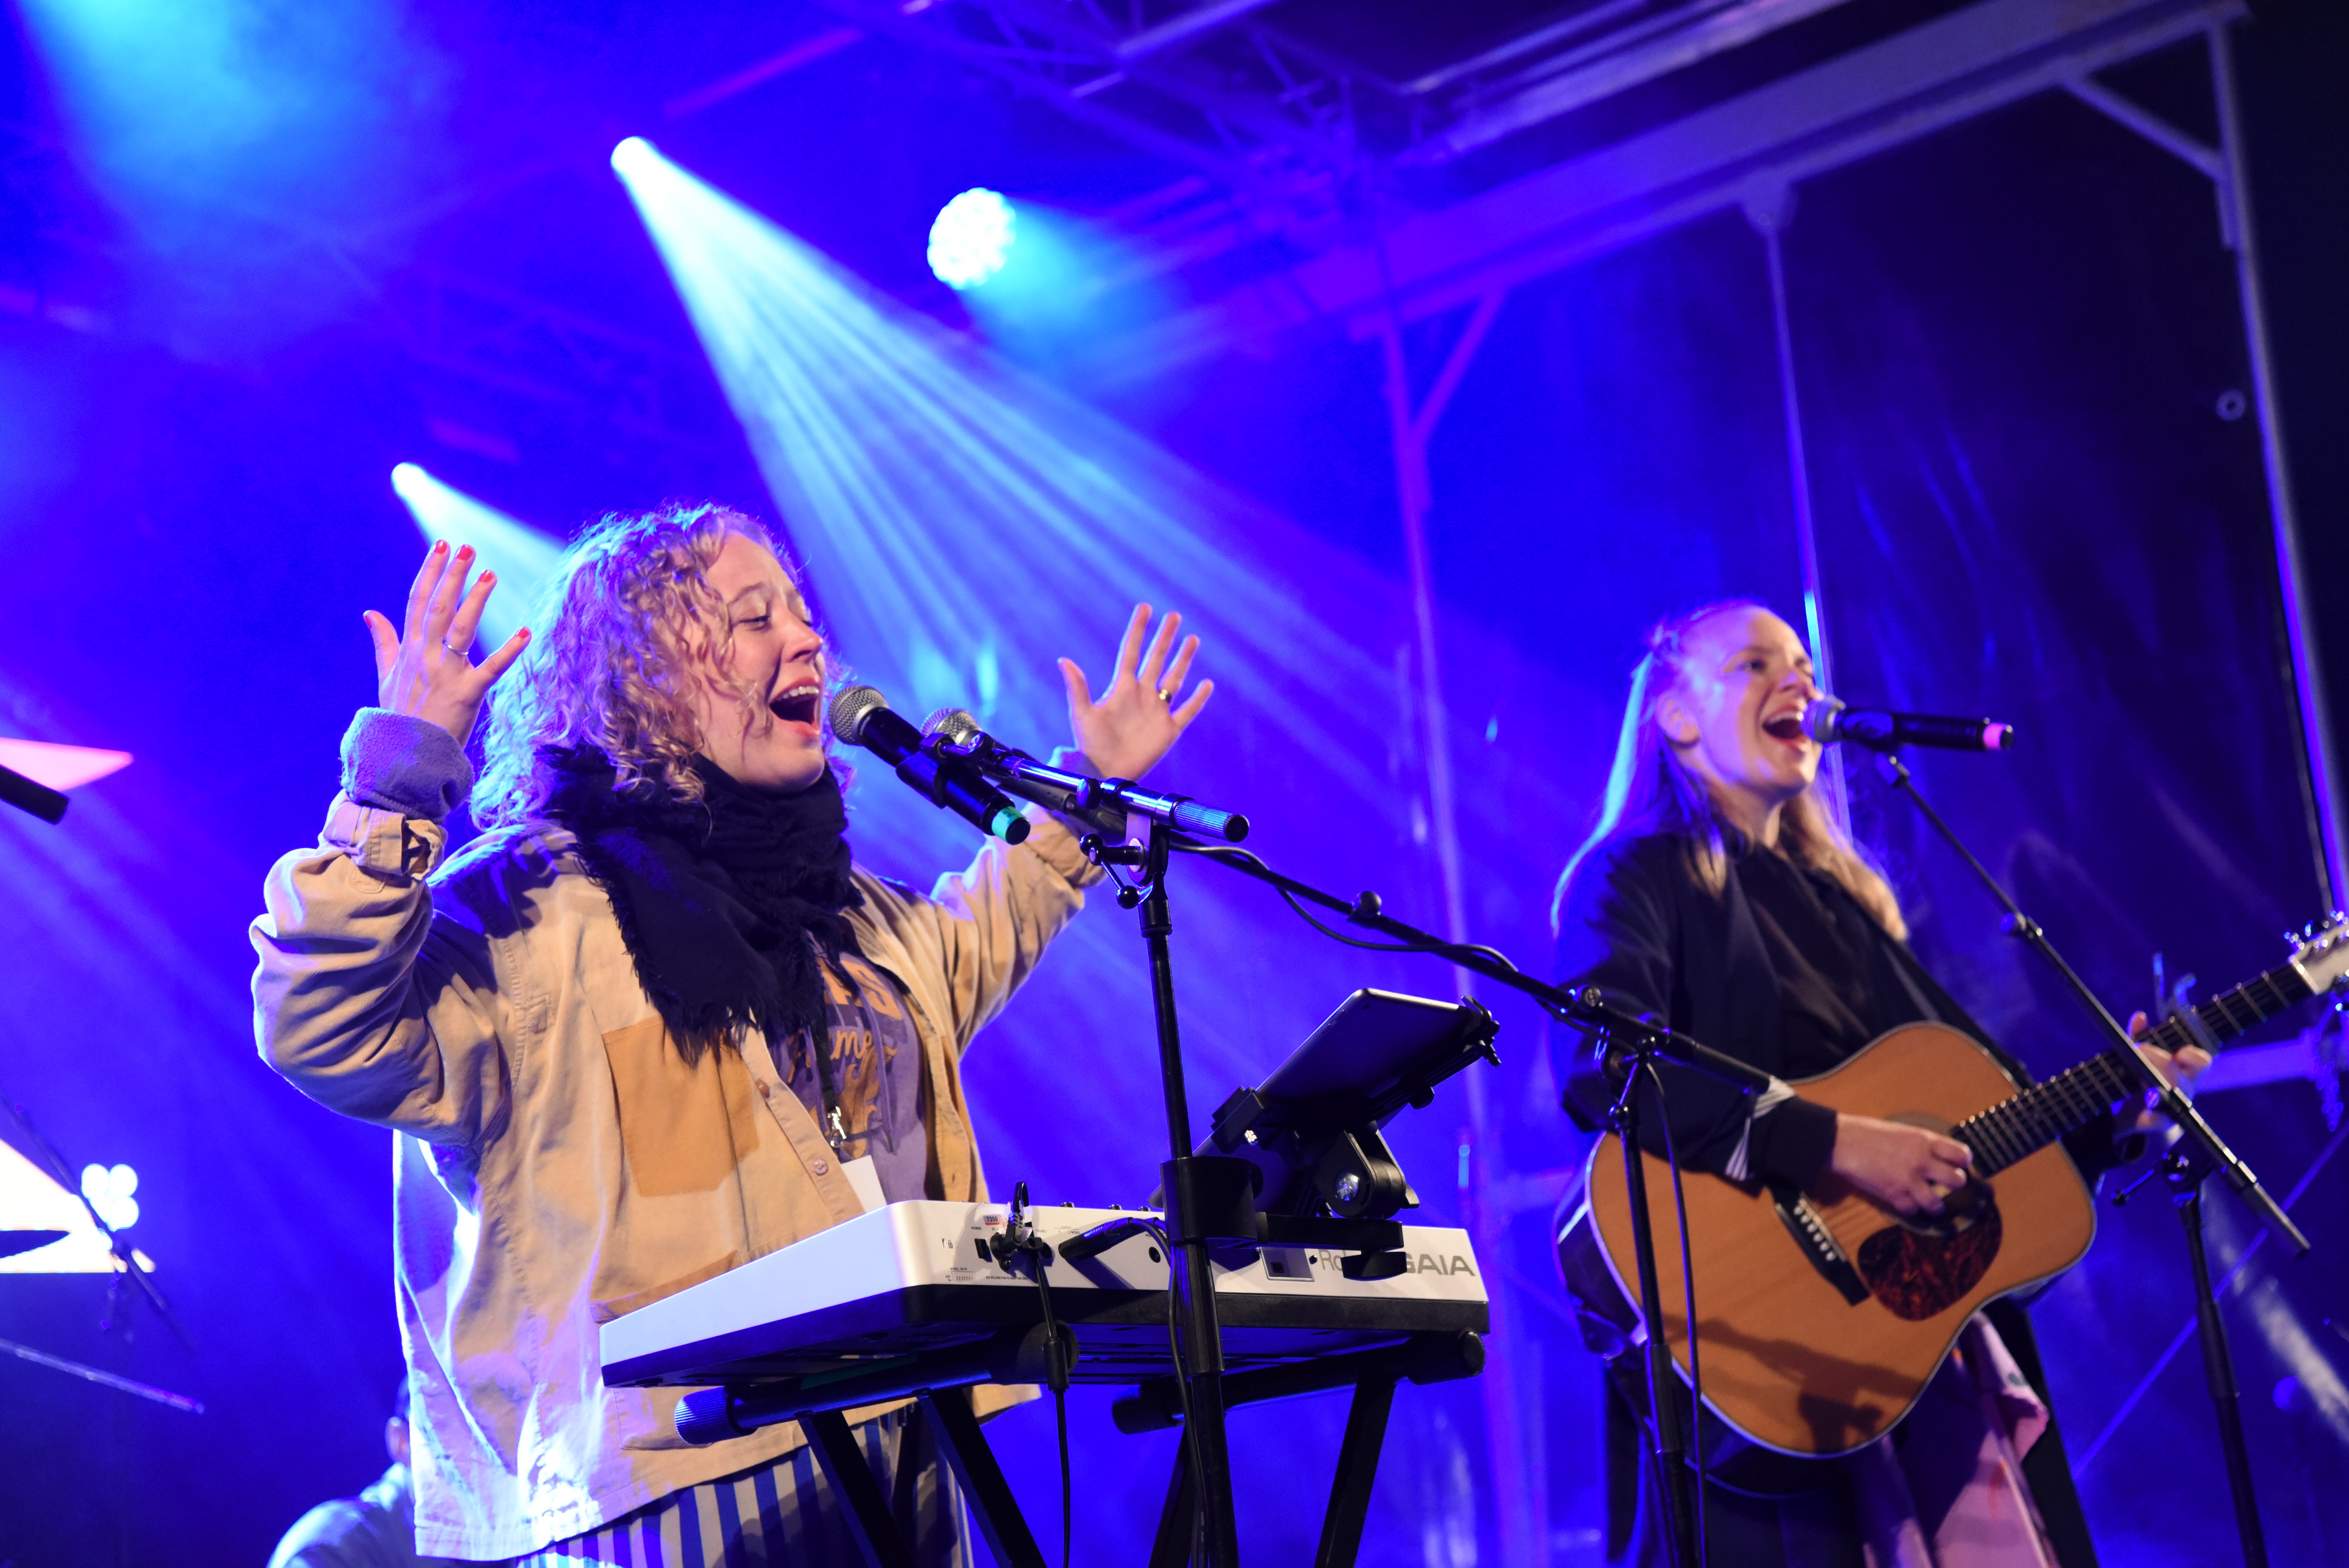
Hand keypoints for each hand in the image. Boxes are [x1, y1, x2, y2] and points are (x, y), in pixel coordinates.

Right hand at [363, 541, 530, 743]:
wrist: (404, 756)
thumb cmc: (400, 715)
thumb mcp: (386, 676)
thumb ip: (383, 642)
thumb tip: (370, 612)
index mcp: (408, 649)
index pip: (417, 601)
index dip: (430, 572)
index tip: (442, 547)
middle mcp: (425, 656)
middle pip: (438, 607)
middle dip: (452, 575)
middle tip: (467, 548)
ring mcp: (445, 673)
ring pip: (461, 629)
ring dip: (475, 600)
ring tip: (489, 574)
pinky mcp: (467, 693)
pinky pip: (491, 669)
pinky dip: (509, 651)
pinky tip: (526, 632)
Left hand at [1059, 604, 1213, 781]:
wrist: (1104, 774)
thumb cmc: (1089, 745)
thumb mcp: (1081, 714)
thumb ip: (1077, 687)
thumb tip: (1063, 659)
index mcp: (1121, 688)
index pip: (1131, 651)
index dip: (1138, 629)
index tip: (1145, 607)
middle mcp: (1141, 695)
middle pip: (1156, 659)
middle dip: (1165, 637)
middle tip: (1174, 615)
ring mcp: (1156, 711)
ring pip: (1174, 680)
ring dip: (1183, 660)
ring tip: (1193, 639)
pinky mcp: (1168, 730)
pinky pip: (1187, 711)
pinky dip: (1198, 699)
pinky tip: (1207, 684)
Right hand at [1830, 1114, 1973, 1215]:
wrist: (1842, 1142)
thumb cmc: (1868, 1133)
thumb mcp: (1903, 1131)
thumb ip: (1922, 1144)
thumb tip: (1938, 1156)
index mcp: (1923, 1141)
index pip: (1961, 1154)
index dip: (1963, 1161)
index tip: (1960, 1164)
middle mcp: (1920, 1161)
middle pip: (1956, 1181)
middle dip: (1955, 1183)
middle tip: (1950, 1183)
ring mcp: (1907, 1180)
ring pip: (1937, 1203)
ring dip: (1936, 1204)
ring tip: (1933, 1202)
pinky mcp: (1893, 1195)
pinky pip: (1912, 1210)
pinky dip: (1910, 1208)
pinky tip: (1907, 1201)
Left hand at [2124, 1010, 2211, 1131]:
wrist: (2134, 1113)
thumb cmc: (2142, 1076)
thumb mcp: (2139, 1055)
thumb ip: (2139, 1036)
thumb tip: (2140, 1016)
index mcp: (2184, 1069)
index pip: (2200, 1061)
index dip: (2194, 1056)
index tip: (2179, 1052)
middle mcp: (2184, 1088)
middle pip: (2183, 1076)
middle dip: (2161, 1062)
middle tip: (2139, 1049)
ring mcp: (2175, 1106)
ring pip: (2176, 1098)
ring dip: (2158, 1086)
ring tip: (2139, 1078)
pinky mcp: (2161, 1123)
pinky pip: (2160, 1121)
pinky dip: (2154, 1116)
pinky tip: (2148, 1108)